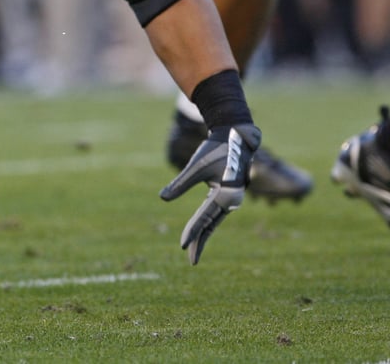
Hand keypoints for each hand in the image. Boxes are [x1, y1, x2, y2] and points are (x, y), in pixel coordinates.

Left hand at [159, 123, 261, 264]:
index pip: (205, 218)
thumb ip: (180, 183)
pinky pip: (214, 214)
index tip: (182, 245)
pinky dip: (206, 224)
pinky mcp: (227, 196)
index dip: (192, 232)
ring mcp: (230, 199)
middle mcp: (231, 201)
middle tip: (190, 261)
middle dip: (199, 241)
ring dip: (203, 234)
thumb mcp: (196, 166)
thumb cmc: (215, 149)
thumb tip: (162, 198)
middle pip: (211, 225)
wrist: (234, 136)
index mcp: (226, 195)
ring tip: (191, 250)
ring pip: (213, 221)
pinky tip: (199, 232)